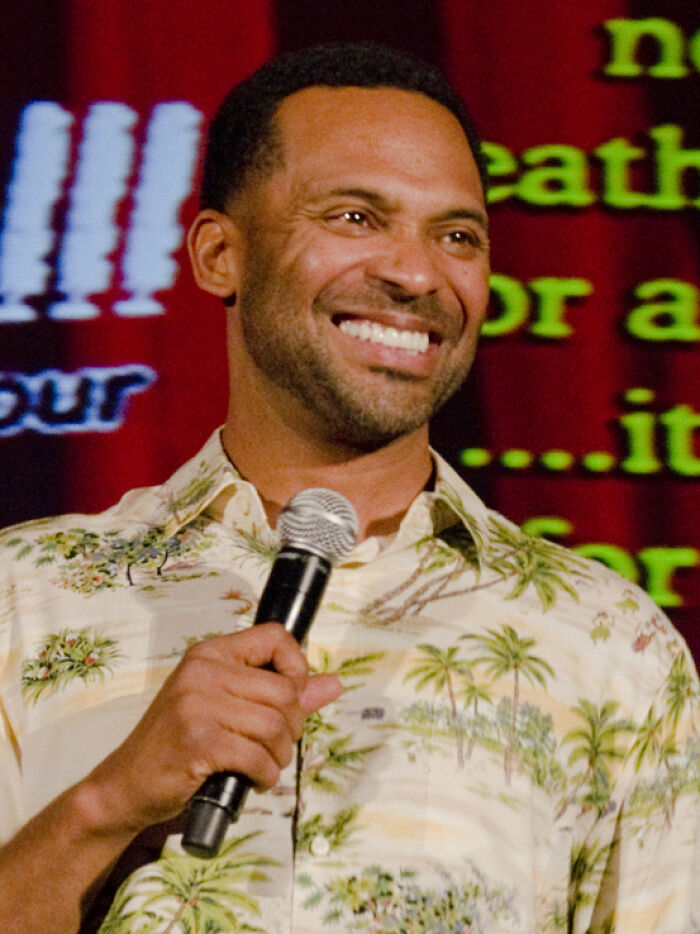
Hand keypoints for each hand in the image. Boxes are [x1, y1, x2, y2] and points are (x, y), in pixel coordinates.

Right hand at [80, 623, 341, 834]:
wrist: (126, 783)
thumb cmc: (178, 744)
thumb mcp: (227, 708)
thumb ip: (282, 694)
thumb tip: (333, 684)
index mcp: (211, 653)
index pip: (275, 636)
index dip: (296, 668)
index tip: (289, 698)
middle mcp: (204, 671)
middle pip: (284, 690)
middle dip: (292, 726)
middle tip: (274, 745)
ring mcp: (197, 704)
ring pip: (275, 725)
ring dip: (278, 755)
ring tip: (263, 764)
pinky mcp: (197, 741)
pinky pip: (258, 756)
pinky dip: (265, 775)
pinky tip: (253, 779)